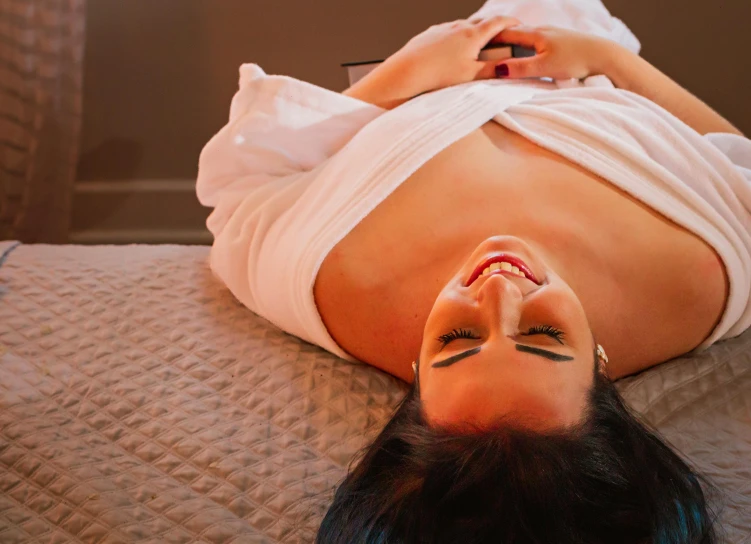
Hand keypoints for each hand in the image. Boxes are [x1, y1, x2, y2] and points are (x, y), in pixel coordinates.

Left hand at [384, 15, 522, 93]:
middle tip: (501, 37)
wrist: (406, 71)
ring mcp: (443, 28)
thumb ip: (492, 70)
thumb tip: (508, 67)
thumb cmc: (438, 75)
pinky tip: (452, 50)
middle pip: (482, 22)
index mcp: (473, 35)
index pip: (498, 22)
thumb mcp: (471, 76)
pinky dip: (456, 37)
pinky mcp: (430, 33)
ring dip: (474, 32)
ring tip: (477, 46)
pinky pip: (448, 31)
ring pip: (464, 26)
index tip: (519, 25)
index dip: (511, 22)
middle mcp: (459, 26)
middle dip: (493, 27)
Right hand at [492, 25, 612, 79]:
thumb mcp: (544, 67)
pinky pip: (538, 43)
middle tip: (486, 50)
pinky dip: (527, 48)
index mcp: (536, 34)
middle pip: (516, 34)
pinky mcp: (562, 42)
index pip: (507, 32)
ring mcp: (554, 35)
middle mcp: (544, 30)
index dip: (491, 38)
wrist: (605, 56)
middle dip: (501, 41)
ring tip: (503, 54)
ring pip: (528, 38)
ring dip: (515, 45)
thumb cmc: (576, 60)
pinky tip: (528, 56)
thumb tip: (496, 69)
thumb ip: (520, 68)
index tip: (477, 44)